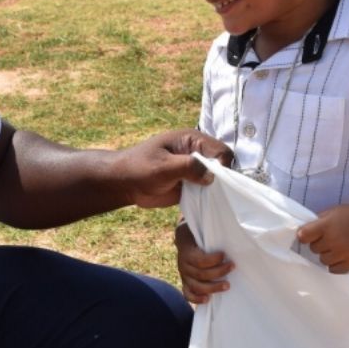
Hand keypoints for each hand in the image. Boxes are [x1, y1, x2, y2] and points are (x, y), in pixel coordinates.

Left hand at [112, 130, 232, 207]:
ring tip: (213, 201)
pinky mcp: (192, 185)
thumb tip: (212, 176)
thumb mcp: (163, 166)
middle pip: (224, 164)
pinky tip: (209, 207)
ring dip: (217, 191)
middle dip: (223, 179)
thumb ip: (188, 167)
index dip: (222, 165)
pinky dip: (210, 199)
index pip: (221, 150)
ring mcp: (196, 170)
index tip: (214, 181)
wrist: (124, 184)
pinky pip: (209, 192)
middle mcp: (198, 153)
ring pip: (218, 180)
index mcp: (192, 140)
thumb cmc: (139, 168)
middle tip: (215, 194)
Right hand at [175, 221, 233, 302]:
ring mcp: (184, 275)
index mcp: (186, 251)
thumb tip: (228, 226)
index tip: (224, 255)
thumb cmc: (197, 232)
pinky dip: (196, 299)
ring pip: (196, 286)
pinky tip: (208, 299)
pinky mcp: (186, 282)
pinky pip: (188, 294)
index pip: (198, 260)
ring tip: (227, 285)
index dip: (212, 260)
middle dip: (218, 272)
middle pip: (200, 274)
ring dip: (212, 287)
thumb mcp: (200, 226)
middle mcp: (183, 264)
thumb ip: (209, 228)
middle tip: (232, 266)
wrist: (185, 238)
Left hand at [295, 199, 348, 273]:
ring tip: (338, 246)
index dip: (304, 236)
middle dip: (319, 244)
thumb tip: (303, 232)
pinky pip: (334, 270)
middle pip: (313, 249)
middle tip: (330, 238)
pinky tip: (340, 257)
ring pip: (323, 260)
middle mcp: (333, 240)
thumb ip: (319, 222)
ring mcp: (343, 253)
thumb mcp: (334, 211)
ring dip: (327, 254)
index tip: (308, 236)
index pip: (303, 236)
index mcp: (327, 225)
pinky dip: (335, 265)